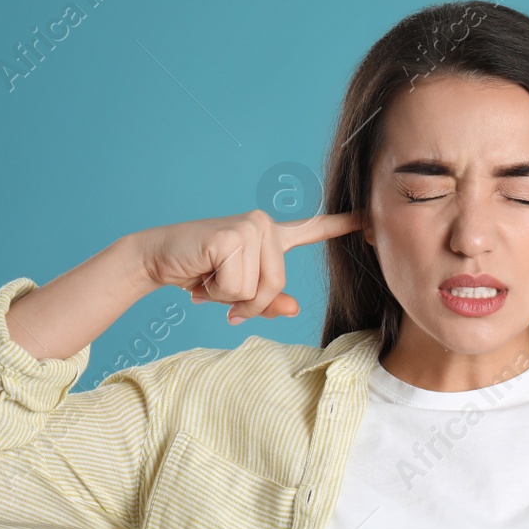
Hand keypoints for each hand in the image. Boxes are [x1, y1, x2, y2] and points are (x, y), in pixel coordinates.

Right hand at [137, 209, 360, 323]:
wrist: (158, 258)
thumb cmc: (201, 274)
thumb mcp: (239, 294)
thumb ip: (269, 302)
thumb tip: (294, 310)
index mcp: (273, 236)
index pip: (314, 228)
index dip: (342, 225)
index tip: (370, 218)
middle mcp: (265, 226)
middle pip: (277, 286)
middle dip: (247, 302)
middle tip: (218, 290)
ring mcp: (251, 227)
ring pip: (258, 289)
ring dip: (228, 297)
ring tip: (209, 278)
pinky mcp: (233, 236)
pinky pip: (237, 287)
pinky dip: (215, 291)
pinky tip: (201, 273)